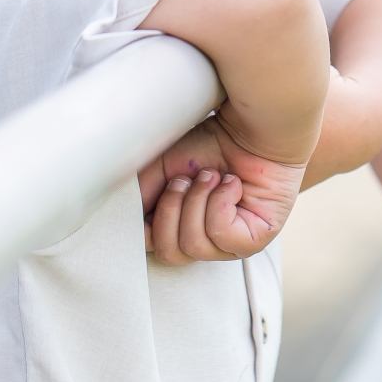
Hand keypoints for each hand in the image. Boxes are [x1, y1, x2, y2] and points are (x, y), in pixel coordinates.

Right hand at [139, 116, 303, 263]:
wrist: (251, 128)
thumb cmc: (209, 146)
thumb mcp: (161, 170)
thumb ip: (140, 199)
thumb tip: (127, 225)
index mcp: (180, 230)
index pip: (151, 248)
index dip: (147, 223)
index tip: (162, 186)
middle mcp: (205, 243)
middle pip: (169, 253)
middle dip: (171, 209)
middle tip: (186, 179)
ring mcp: (229, 246)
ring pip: (193, 244)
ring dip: (198, 200)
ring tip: (212, 177)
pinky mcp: (254, 240)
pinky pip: (221, 234)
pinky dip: (220, 202)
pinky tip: (232, 184)